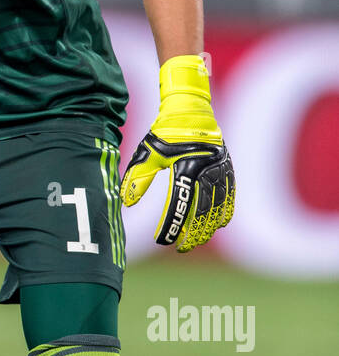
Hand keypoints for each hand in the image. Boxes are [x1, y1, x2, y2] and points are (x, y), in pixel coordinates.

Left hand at [121, 55, 234, 251]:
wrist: (191, 109)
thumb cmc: (165, 131)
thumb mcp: (147, 152)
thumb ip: (138, 177)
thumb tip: (126, 202)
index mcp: (186, 167)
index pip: (178, 204)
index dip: (170, 225)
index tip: (161, 241)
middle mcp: (207, 170)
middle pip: (201, 212)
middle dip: (191, 233)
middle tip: (180, 246)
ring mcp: (220, 170)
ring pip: (218, 207)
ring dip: (208, 226)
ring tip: (196, 240)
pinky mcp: (227, 169)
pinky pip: (230, 196)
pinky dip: (225, 212)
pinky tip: (218, 224)